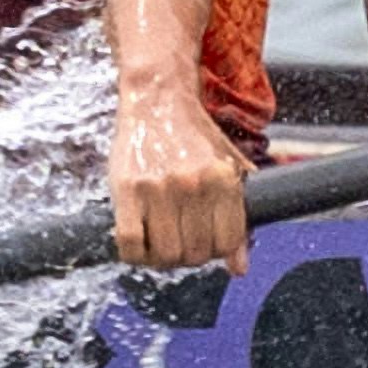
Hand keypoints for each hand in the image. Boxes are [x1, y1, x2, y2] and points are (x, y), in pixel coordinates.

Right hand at [110, 81, 251, 272]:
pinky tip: (138, 243)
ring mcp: (159, 187)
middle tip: (180, 243)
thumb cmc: (194, 136)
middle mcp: (194, 184)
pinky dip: (134, 254)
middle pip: (195, 253)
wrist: (158, 100)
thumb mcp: (226, 168)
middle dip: (188, 257)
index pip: (227, 243)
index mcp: (223, 179)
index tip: (206, 246)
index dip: (216, 253)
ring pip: (165, 254)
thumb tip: (239, 267)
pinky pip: (130, 242)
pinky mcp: (128, 189)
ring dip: (161, 259)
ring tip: (159, 243)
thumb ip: (236, 218)